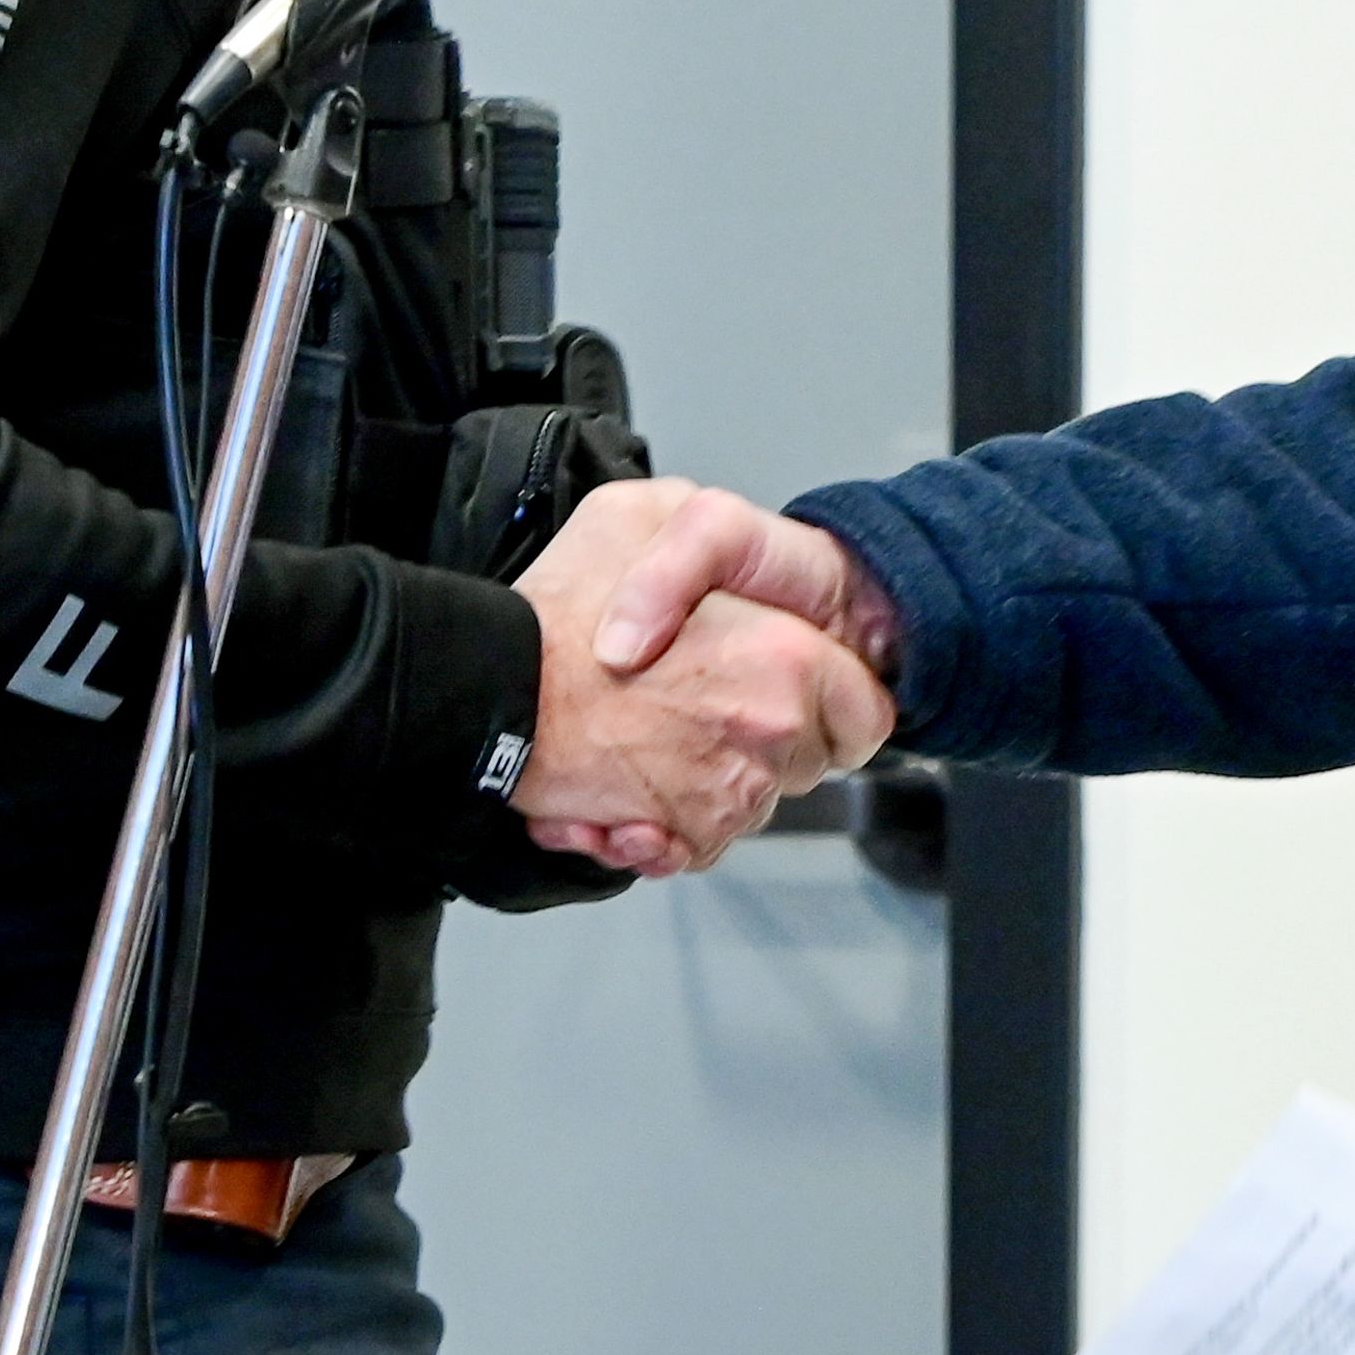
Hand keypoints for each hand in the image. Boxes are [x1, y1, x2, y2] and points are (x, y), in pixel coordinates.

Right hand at [509, 480, 893, 874]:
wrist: (487, 695)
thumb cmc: (564, 607)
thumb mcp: (646, 511)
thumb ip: (713, 537)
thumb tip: (746, 582)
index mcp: (787, 659)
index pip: (866, 712)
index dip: (835, 700)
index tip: (799, 690)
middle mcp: (771, 735)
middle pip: (809, 761)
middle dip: (770, 739)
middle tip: (702, 702)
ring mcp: (730, 796)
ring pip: (753, 802)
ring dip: (712, 782)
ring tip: (649, 739)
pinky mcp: (683, 837)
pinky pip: (703, 843)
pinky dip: (672, 827)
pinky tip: (630, 790)